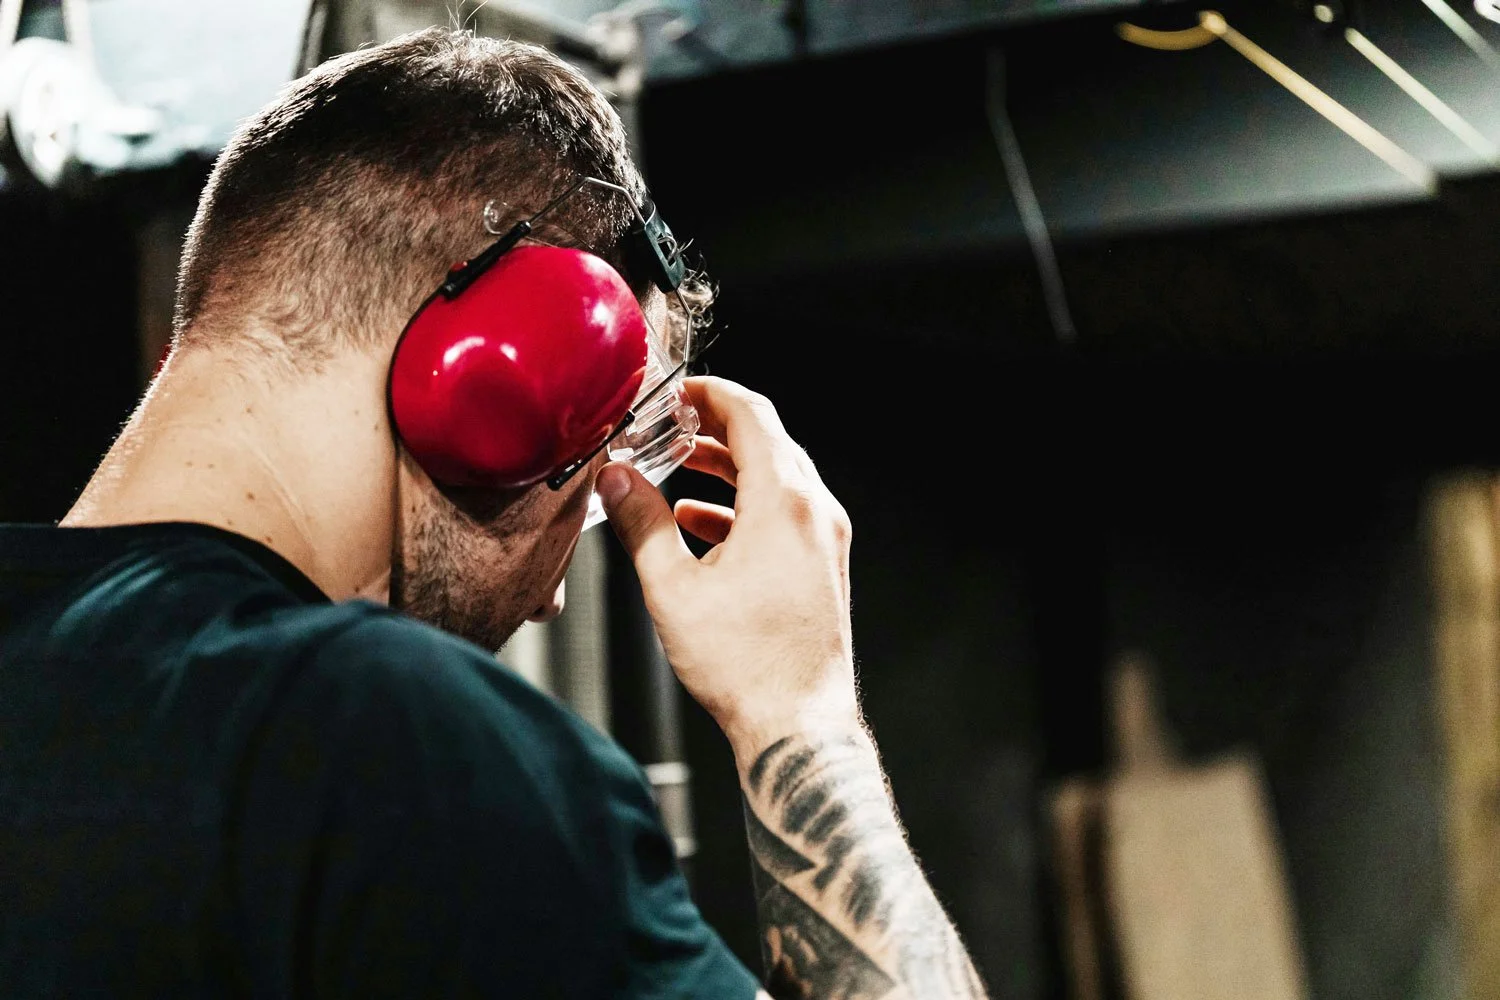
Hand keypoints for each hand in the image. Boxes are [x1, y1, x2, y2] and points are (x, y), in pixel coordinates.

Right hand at [596, 376, 858, 755]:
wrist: (797, 727)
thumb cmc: (745, 666)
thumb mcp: (673, 588)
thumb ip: (641, 524)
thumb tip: (617, 481)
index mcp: (785, 503)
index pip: (751, 414)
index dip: (709, 393)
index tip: (676, 390)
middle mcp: (815, 512)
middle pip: (767, 442)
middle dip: (713, 430)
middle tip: (667, 428)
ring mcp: (825, 540)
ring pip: (776, 479)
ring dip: (726, 470)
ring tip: (675, 474)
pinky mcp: (822, 567)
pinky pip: (784, 515)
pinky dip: (743, 506)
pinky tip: (700, 527)